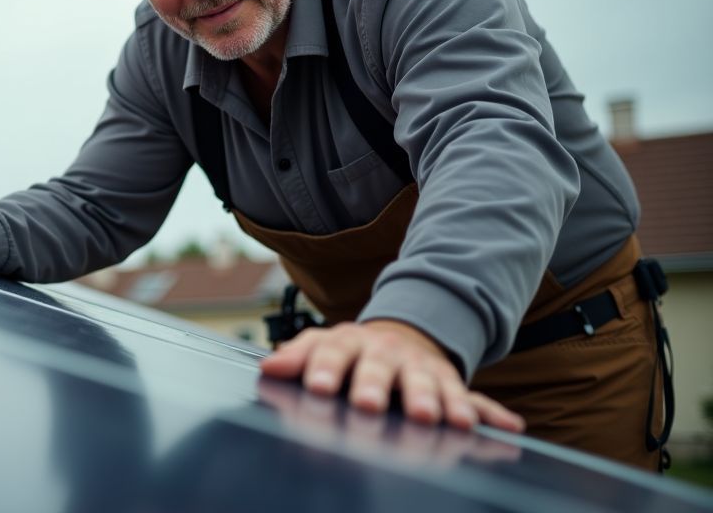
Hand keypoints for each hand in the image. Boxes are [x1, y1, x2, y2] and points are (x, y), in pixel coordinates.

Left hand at [257, 320, 523, 432]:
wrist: (400, 337)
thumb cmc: (353, 351)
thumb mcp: (323, 346)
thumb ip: (297, 356)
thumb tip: (269, 368)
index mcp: (352, 342)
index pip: (334, 351)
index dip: (325, 368)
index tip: (318, 387)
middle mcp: (388, 352)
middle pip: (381, 367)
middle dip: (375, 385)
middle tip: (368, 405)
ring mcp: (421, 366)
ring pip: (427, 382)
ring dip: (431, 399)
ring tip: (431, 419)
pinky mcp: (450, 383)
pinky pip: (468, 398)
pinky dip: (481, 412)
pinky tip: (494, 426)